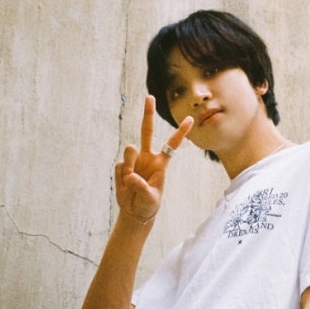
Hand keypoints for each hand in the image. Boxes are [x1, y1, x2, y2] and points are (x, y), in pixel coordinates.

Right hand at [115, 95, 192, 223]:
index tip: (190, 118)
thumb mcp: (150, 199)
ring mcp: (133, 160)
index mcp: (160, 163)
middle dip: (148, 114)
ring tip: (132, 183)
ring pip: (129, 152)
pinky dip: (122, 178)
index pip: (171, 145)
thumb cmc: (148, 205)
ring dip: (130, 166)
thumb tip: (130, 175)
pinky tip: (125, 187)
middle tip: (150, 97)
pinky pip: (120, 167)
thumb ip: (142, 187)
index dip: (180, 132)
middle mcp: (147, 157)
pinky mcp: (122, 167)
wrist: (134, 211)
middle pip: (147, 131)